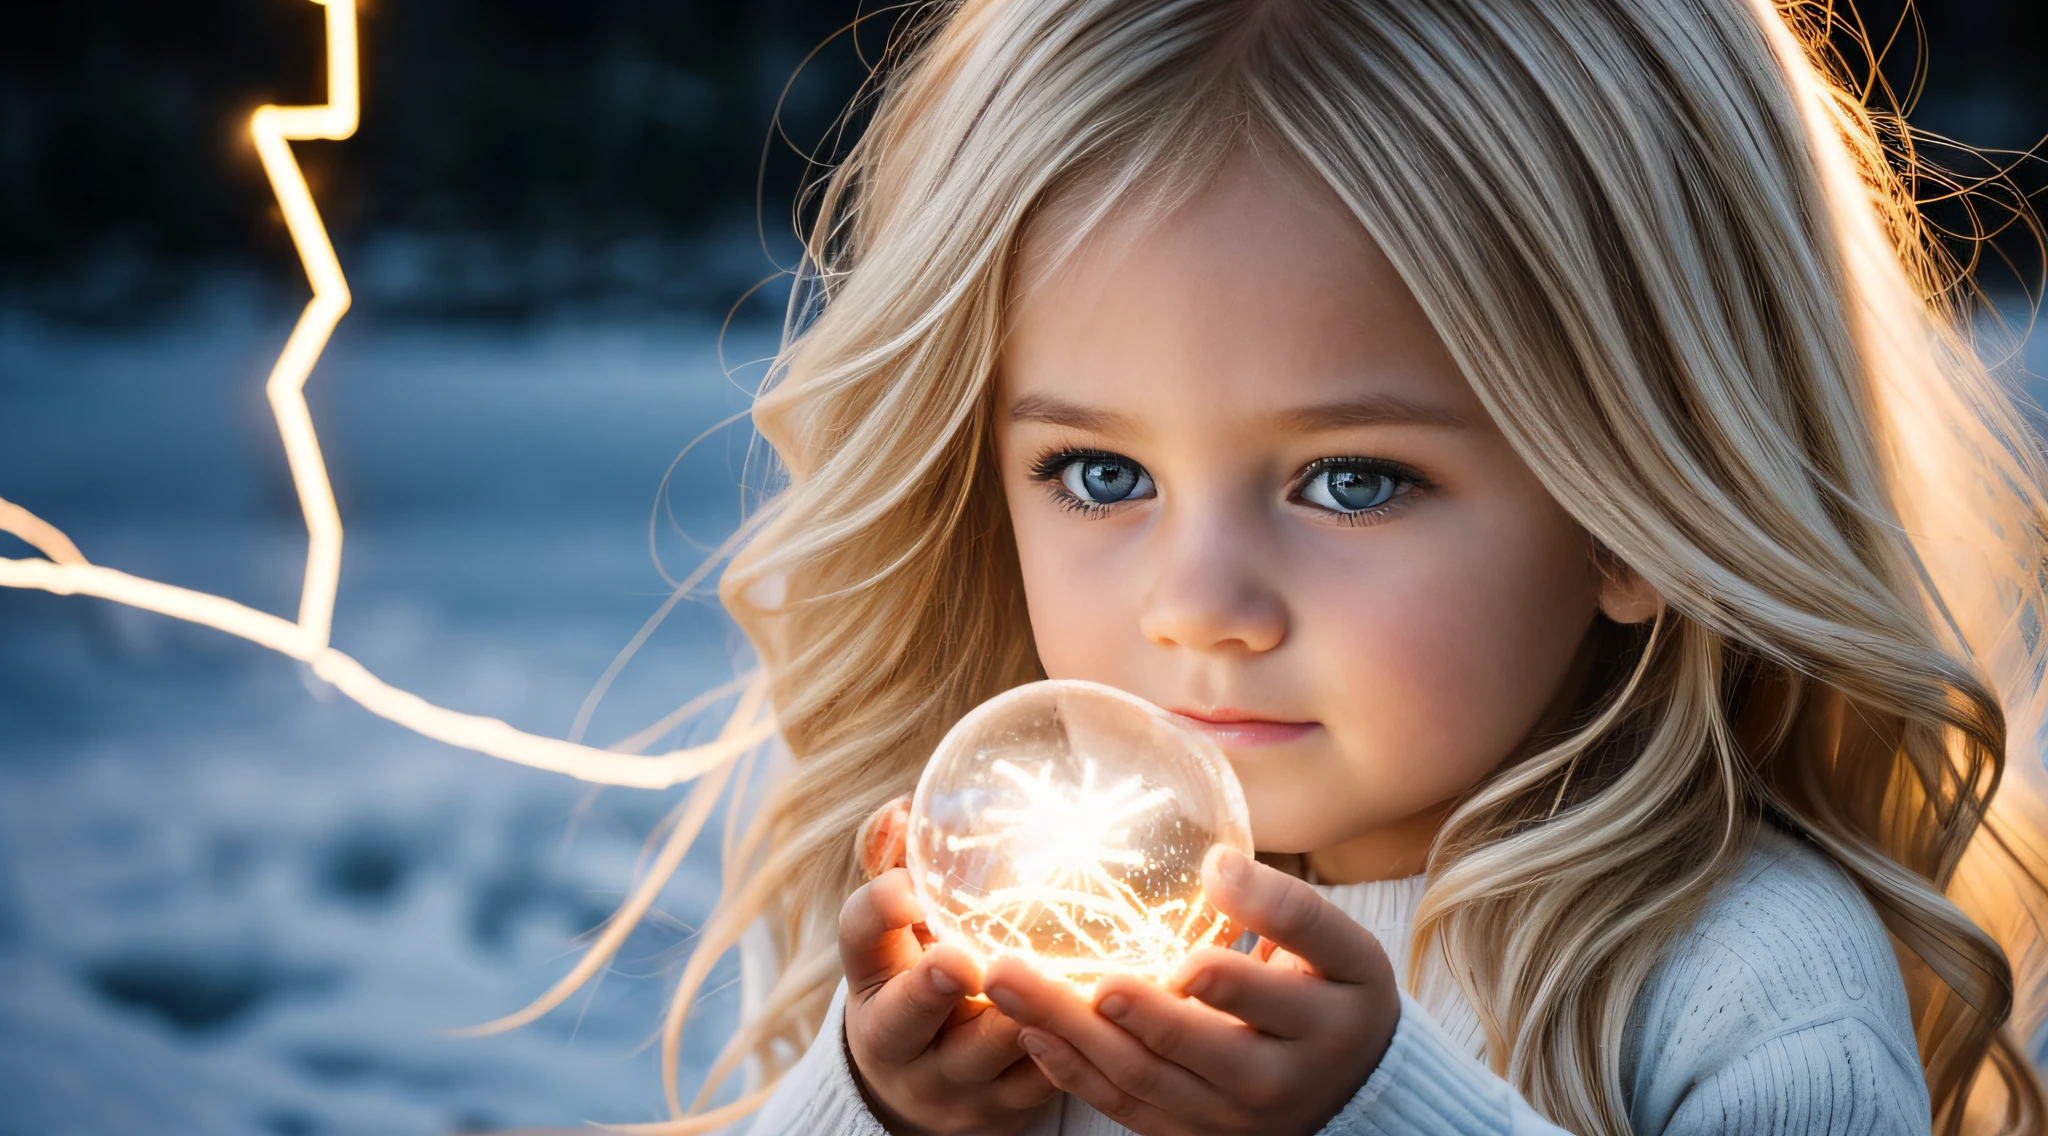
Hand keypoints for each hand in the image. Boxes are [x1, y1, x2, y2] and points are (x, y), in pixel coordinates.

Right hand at [839, 801, 1057, 1135]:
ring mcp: (952, 1082)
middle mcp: (900, 1039)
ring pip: (992, 1049)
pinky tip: (1108, 1004)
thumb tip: (907, 804)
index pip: (859, 938)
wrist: (923, 1090)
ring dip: (1027, 1007)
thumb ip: (903, 868)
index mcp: (872, 979)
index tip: (909, 887)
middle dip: (934, 988)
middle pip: (908, 1016)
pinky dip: (1076, 1038)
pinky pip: (1046, 1075)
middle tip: (964, 961)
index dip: (879, 911)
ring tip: (1059, 972)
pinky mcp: (1007, 1109)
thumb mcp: (902, 933)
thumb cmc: (919, 980)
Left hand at [981, 846, 1399, 1135]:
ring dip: (1070, 1031)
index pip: (1268, 992)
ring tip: (1010, 982)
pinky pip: (1124, 1106)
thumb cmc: (1336, 994)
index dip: (1223, 976)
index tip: (1183, 954)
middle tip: (1084, 975)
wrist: (1352, 1087)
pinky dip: (1072, 1072)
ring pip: (1143, 1077)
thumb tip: (1216, 864)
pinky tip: (1030, 1030)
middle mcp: (1275, 1079)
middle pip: (1192, 1045)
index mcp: (1321, 1020)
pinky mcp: (1190, 1133)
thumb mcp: (1340, 946)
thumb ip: (1283, 905)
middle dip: (1133, 1010)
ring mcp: (1227, 1117)